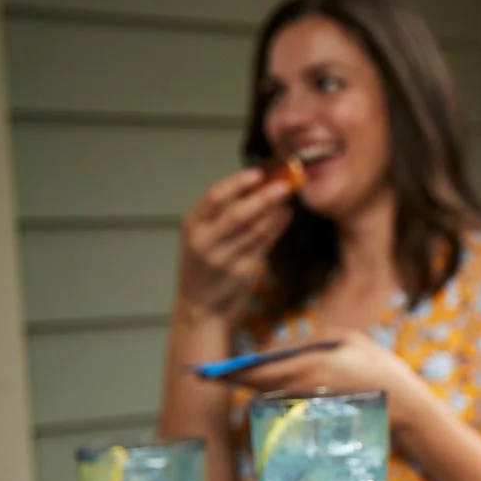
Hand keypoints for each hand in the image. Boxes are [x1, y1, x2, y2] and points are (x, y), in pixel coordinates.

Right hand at [176, 168, 293, 322]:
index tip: (257, 173)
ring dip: (274, 212)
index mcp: (192, 226)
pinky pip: (262, 245)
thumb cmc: (205, 265)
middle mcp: (204, 242)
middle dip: (262, 198)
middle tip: (285, 184)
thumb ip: (222, 214)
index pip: (213, 198)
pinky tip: (286, 216)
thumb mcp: (203, 236)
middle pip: (236, 214)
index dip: (236, 183)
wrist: (200, 308)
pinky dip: (276, 228)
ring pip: (253, 230)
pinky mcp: (240, 273)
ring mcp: (222, 259)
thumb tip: (257, 183)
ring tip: (288, 196)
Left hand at [231, 329, 423, 421]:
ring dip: (252, 387)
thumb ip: (317, 339)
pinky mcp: (317, 411)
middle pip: (259, 384)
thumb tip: (292, 346)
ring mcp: (310, 401)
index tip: (213, 371)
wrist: (401, 404)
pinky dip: (272, 394)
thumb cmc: (379, 366)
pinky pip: (287, 401)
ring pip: (270, 394)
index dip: (235, 370)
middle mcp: (304, 385)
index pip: (263, 368)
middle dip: (235, 380)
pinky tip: (264, 389)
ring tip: (232, 379)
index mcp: (310, 363)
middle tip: (210, 376)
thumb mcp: (351, 339)